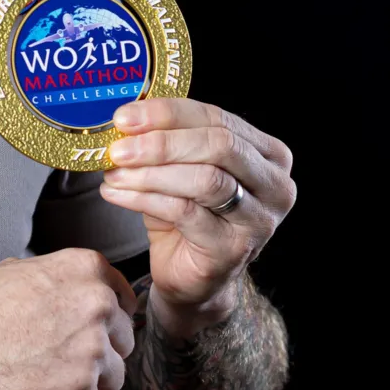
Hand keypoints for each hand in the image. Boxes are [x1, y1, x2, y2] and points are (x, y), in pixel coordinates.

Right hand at [0, 249, 136, 389]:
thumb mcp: (17, 269)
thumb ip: (57, 278)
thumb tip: (70, 288)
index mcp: (84, 270)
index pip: (123, 297)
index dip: (107, 316)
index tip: (94, 327)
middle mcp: (97, 307)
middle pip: (122, 340)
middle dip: (99, 350)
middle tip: (61, 354)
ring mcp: (92, 353)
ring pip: (113, 376)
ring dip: (87, 381)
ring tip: (49, 377)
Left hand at [101, 98, 295, 333]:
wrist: (192, 277)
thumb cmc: (188, 215)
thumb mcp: (181, 168)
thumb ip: (166, 140)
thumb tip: (125, 117)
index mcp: (268, 154)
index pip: (217, 118)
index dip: (168, 113)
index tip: (125, 116)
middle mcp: (275, 185)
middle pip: (219, 145)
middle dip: (161, 142)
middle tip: (119, 146)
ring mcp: (259, 220)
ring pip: (204, 180)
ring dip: (150, 172)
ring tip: (114, 172)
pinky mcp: (233, 249)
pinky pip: (185, 212)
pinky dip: (144, 198)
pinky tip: (116, 193)